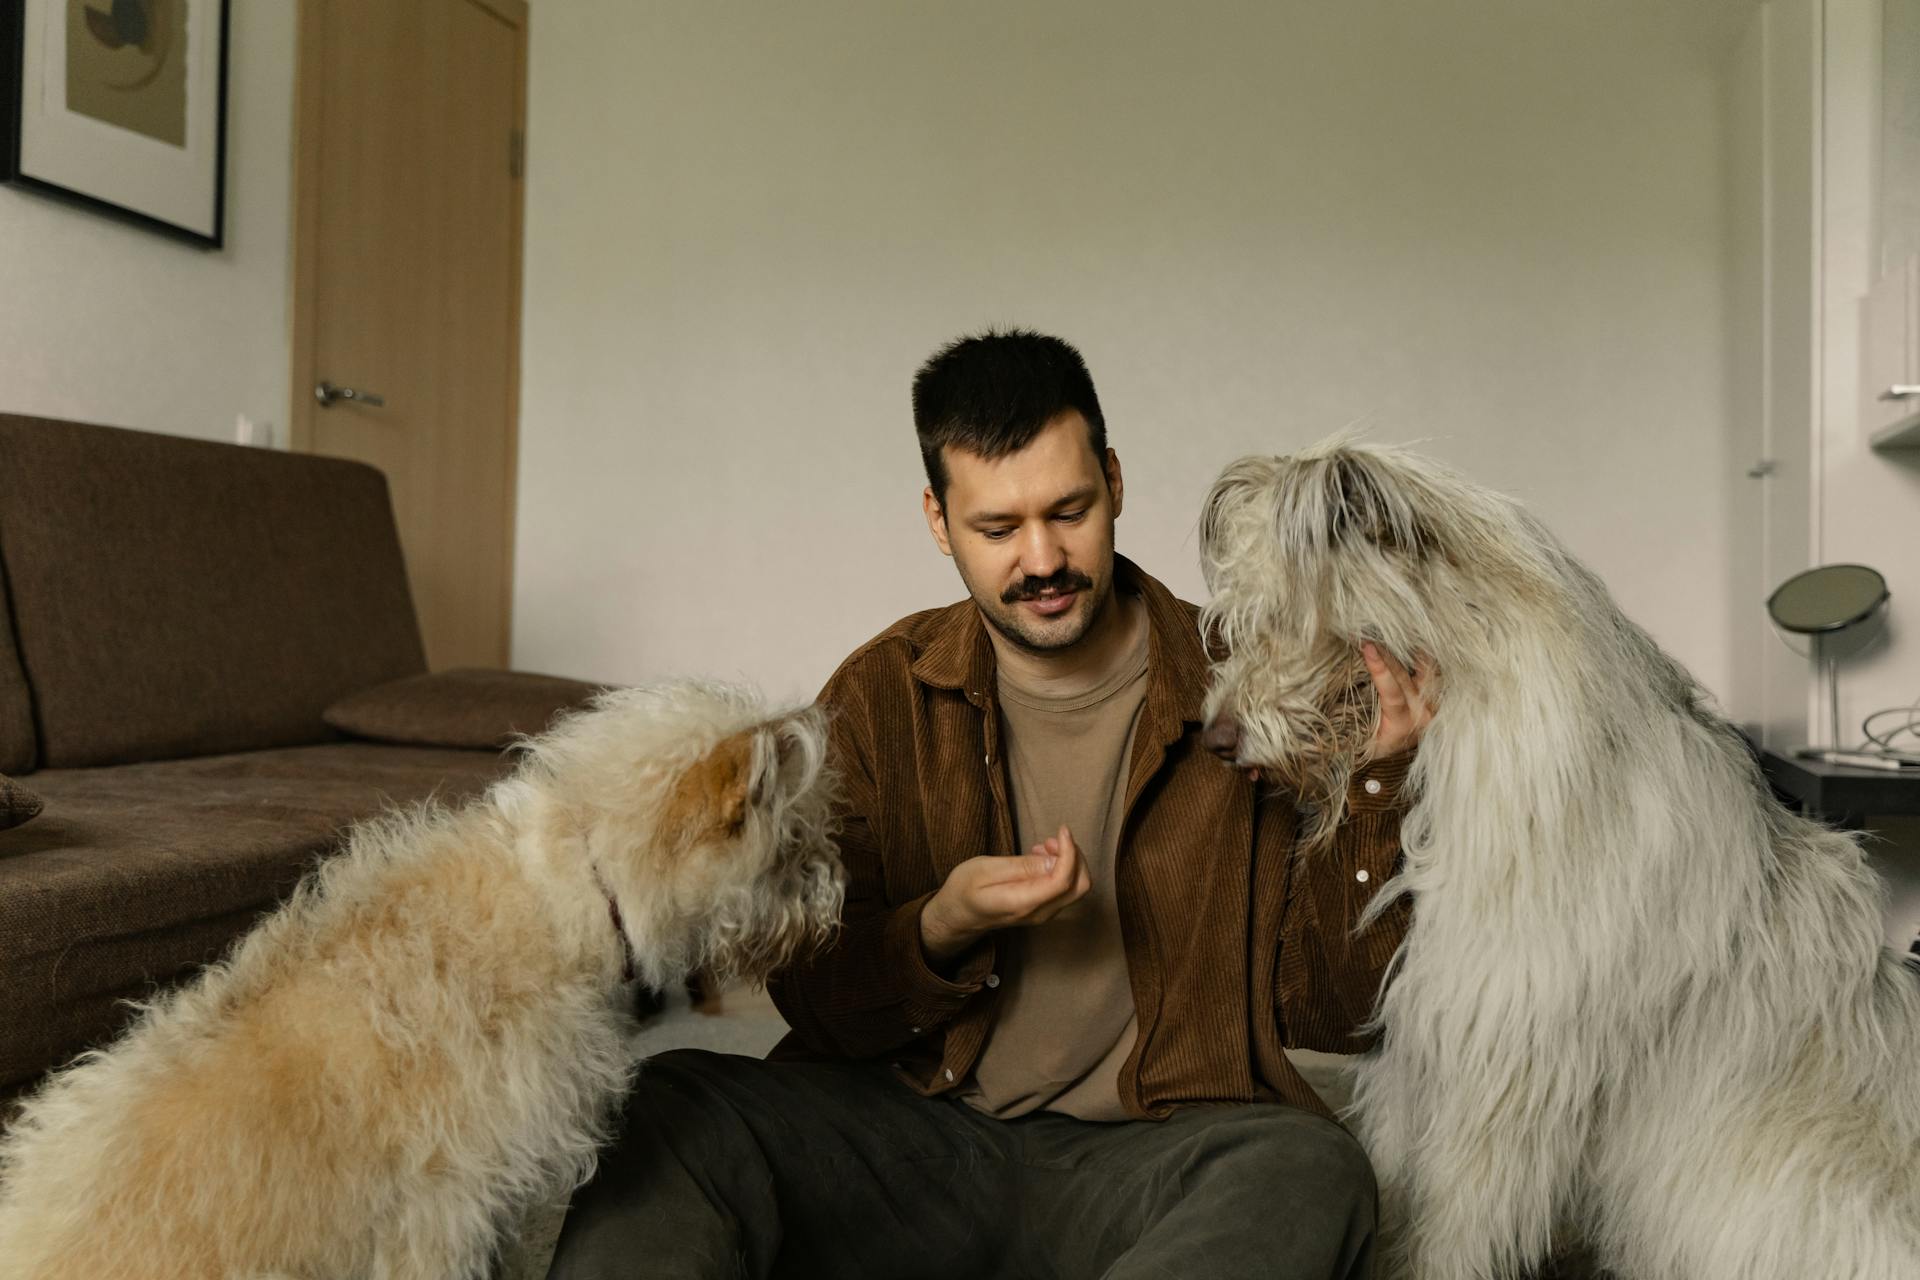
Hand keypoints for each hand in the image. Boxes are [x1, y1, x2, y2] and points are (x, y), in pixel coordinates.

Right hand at [920, 825, 1091, 964]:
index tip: (1062, 829)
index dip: (1070, 851)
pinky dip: (1062, 869)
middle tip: (1053, 838)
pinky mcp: (1043, 910)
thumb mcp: (985, 869)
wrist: (956, 916)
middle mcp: (1039, 913)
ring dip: (1069, 861)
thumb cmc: (965, 889)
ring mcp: (1043, 914)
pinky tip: (1041, 857)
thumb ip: (1021, 867)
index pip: (1064, 880)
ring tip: (1042, 846)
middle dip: (1074, 856)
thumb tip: (1055, 861)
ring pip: (1077, 888)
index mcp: (1023, 903)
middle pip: (1080, 886)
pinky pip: (1065, 889)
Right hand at [1362, 641, 1434, 757]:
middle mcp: (1422, 713)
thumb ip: (1356, 710)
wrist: (1394, 757)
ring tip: (1393, 632)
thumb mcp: (1361, 733)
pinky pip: (1431, 672)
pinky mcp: (1437, 697)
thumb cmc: (1370, 745)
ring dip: (1409, 650)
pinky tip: (1409, 641)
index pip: (1392, 691)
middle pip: (1405, 675)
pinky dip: (1420, 657)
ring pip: (1425, 669)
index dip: (1379, 667)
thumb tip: (1338, 680)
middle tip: (1370, 635)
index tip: (1366, 647)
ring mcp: (1433, 704)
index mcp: (1401, 724)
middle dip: (1386, 653)